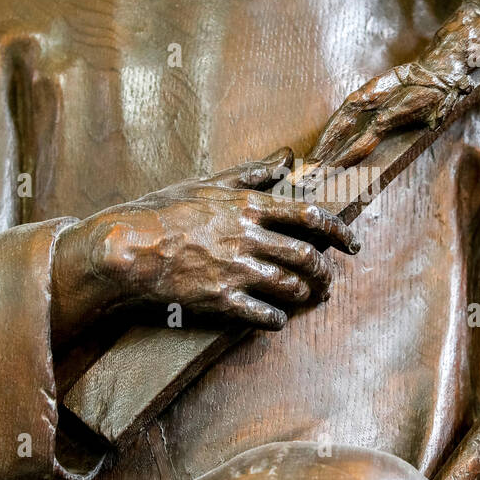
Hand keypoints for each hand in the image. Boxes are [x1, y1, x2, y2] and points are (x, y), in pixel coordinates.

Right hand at [51, 147, 358, 345]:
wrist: (127, 247)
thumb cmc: (164, 210)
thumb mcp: (208, 183)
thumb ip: (251, 173)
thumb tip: (285, 159)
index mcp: (249, 206)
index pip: (310, 216)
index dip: (339, 231)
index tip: (352, 244)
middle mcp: (248, 237)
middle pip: (306, 256)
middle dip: (325, 271)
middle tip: (328, 281)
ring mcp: (235, 269)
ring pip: (290, 285)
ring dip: (306, 294)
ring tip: (308, 298)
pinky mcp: (220, 298)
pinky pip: (262, 314)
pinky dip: (276, 320)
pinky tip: (277, 321)